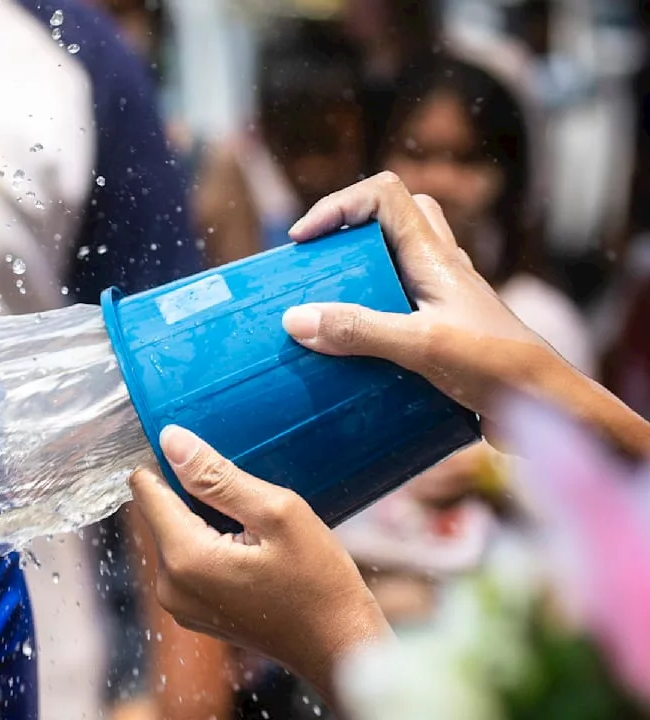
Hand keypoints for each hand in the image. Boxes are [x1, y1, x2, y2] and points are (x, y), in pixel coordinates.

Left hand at [128, 426, 390, 706]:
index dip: (166, 462)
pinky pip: (188, 560)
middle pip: (159, 512)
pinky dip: (210, 543)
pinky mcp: (194, 612)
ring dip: (204, 518)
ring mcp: (179, 604)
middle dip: (192, 493)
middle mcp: (169, 585)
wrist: (340, 647)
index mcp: (184, 557)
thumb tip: (170, 440)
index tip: (202, 453)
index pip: (144, 488)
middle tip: (245, 494)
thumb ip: (217, 477)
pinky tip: (250, 546)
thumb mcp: (277, 514)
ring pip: (175, 534)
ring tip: (252, 522)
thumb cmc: (320, 584)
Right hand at [282, 172, 549, 419]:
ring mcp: (442, 300)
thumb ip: (359, 330)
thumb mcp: (421, 345)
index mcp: (435, 256)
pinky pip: (398, 306)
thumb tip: (295, 319)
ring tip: (325, 307)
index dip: (338, 205)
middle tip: (317, 264)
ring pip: (395, 261)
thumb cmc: (498, 367)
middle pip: (392, 218)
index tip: (304, 239)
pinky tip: (351, 351)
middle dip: (347, 231)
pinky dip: (370, 316)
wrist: (548, 408)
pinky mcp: (442, 332)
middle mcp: (439, 269)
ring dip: (358, 273)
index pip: (385, 195)